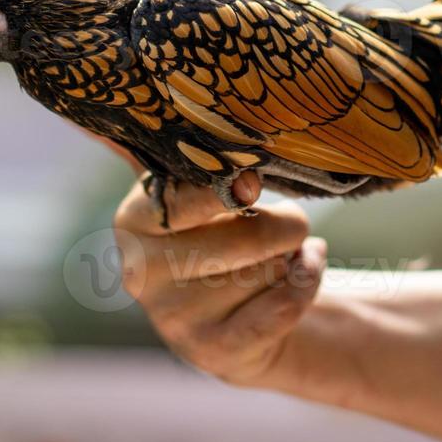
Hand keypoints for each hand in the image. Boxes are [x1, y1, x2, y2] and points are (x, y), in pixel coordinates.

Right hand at [112, 172, 327, 386]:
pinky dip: (308, 281)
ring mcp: (172, 320)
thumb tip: (159, 88)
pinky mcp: (211, 353)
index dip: (226, 190)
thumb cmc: (221, 236)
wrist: (240, 320)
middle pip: (241, 239)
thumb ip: (193, 154)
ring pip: (266, 272)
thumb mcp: (199, 195)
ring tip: (288, 252)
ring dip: (293, 256)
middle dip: (284, 225)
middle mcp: (141, 273)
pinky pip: (282, 307)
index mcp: (133, 222)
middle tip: (295, 221)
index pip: (182, 199)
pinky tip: (306, 268)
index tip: (255, 183)